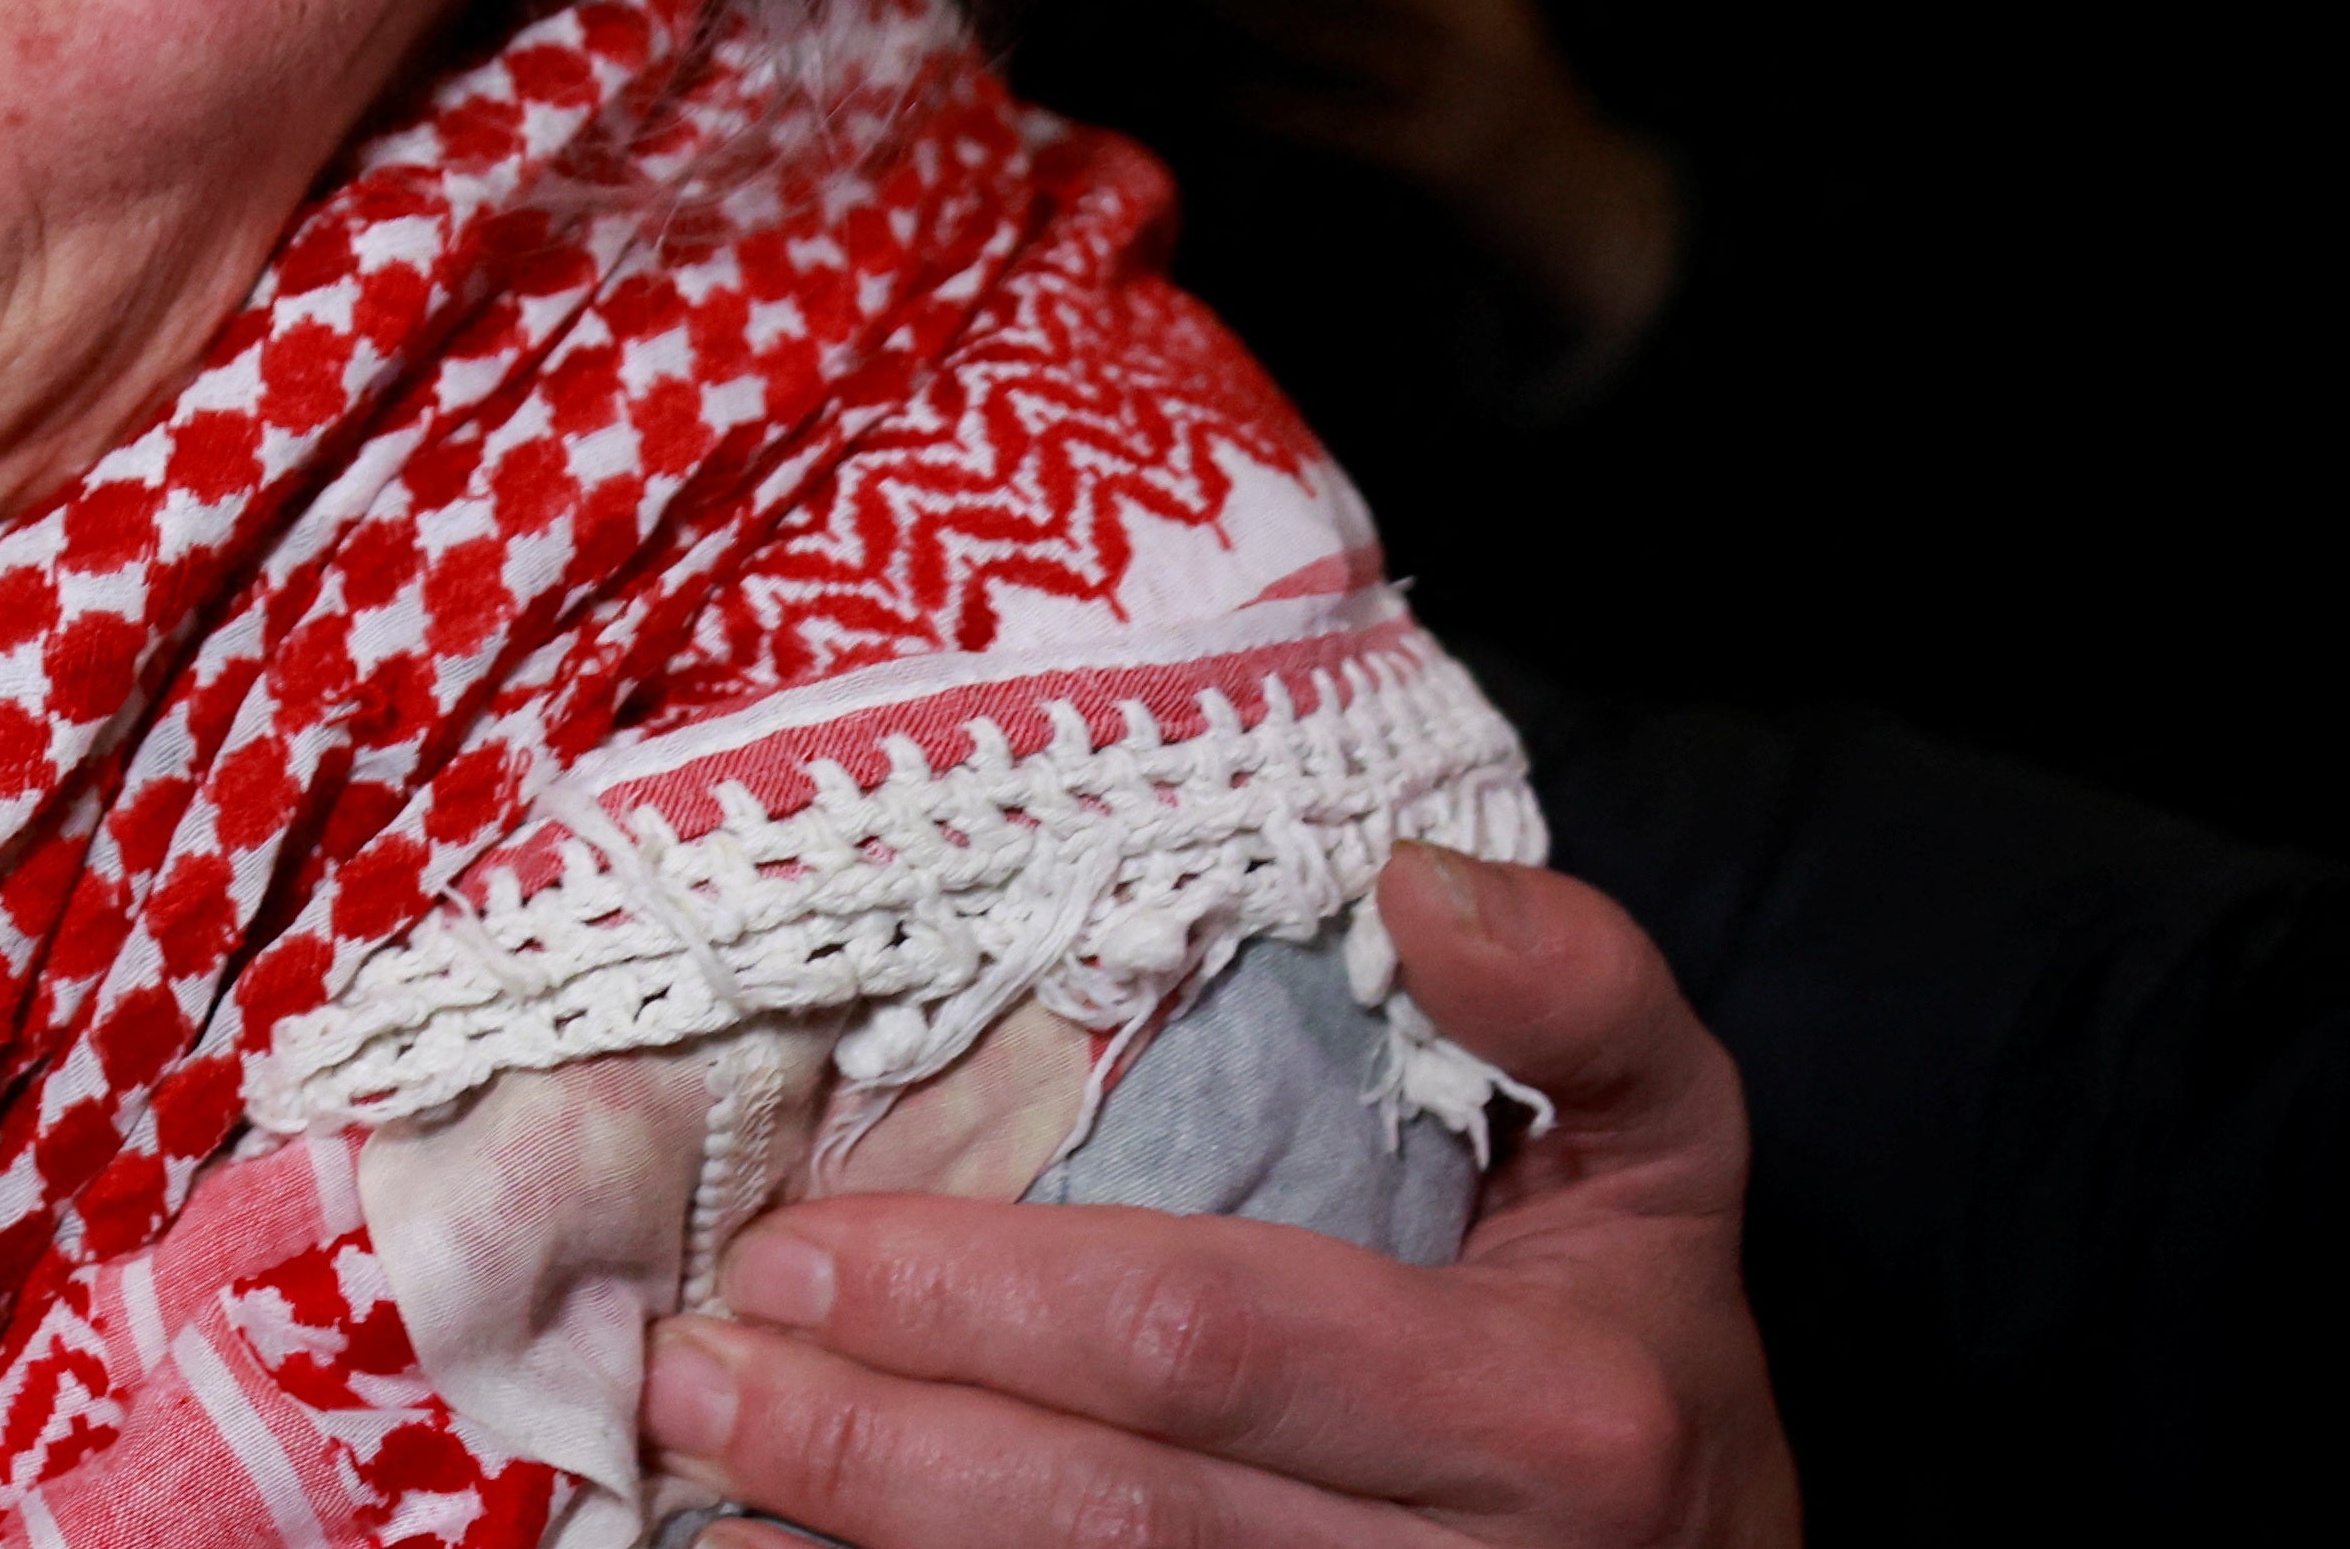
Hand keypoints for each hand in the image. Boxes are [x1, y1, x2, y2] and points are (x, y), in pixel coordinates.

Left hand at [639, 847, 1797, 1547]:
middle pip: (1118, 1515)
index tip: (794, 1248)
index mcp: (1544, 1413)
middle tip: (698, 1363)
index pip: (1206, 1341)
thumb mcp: (1666, 1149)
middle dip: (875, 1443)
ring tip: (707, 1467)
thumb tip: (1417, 879)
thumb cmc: (1642, 1343)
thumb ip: (1577, 996)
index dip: (980, 1300)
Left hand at [1200, 0, 1678, 372]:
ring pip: (1352, 41)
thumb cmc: (1496, 116)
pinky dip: (1287, 105)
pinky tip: (1236, 95)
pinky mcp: (1449, 159)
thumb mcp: (1469, 37)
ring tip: (1204, 3)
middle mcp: (1483, 29)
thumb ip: (1397, 0)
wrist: (1585, 213)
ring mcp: (1470, 94)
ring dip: (1269, 16)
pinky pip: (1350, 123)